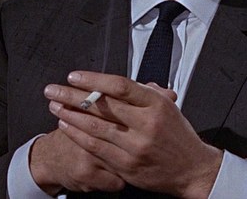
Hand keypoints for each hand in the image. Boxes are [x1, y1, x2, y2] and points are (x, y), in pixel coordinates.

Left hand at [44, 71, 222, 198]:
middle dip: (72, 96)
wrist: (192, 170)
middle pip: (102, 105)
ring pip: (95, 128)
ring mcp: (136, 146)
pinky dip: (79, 136)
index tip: (74, 76)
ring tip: (55, 106)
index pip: (120, 86)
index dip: (93, 79)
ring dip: (70, 115)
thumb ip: (143, 93)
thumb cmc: (179, 136)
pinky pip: (97, 148)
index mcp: (157, 104)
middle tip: (53, 89)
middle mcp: (146, 124)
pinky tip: (67, 127)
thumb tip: (115, 83)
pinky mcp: (128, 165)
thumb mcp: (167, 107)